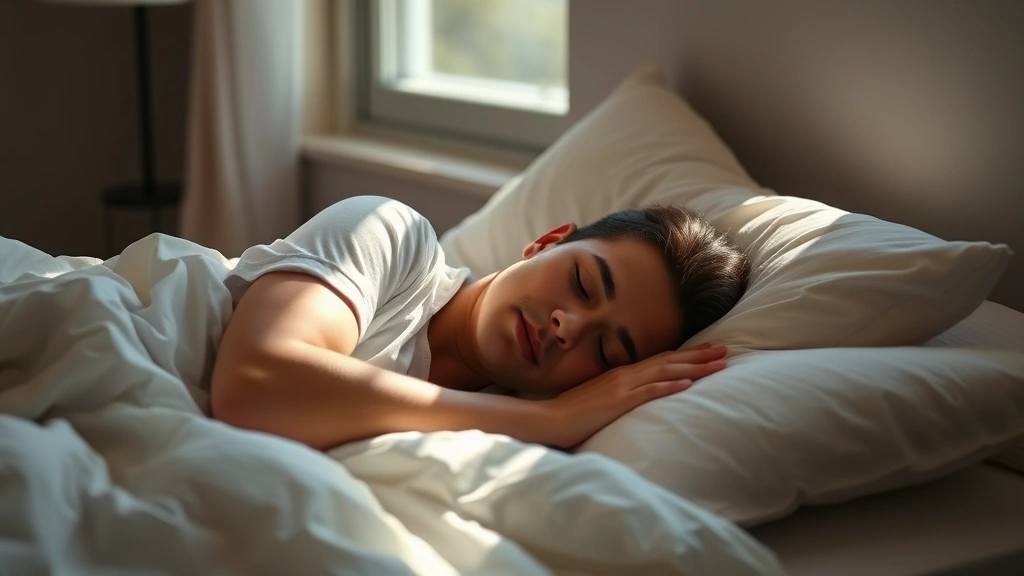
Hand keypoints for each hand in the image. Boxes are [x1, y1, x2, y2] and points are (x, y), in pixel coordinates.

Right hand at [540, 343, 727, 448]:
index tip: (706, 349)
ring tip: (719, 364)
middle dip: (699, 355)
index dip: (685, 354)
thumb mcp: (597, 399)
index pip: (658, 360)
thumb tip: (632, 399)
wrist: (547, 420)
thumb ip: (616, 395)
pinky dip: (670, 385)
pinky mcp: (618, 402)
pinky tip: (688, 382)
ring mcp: (622, 387)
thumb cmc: (569, 414)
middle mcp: (624, 375)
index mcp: (620, 375)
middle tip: (725, 350)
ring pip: (665, 371)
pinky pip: (649, 391)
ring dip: (695, 366)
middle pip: (668, 361)